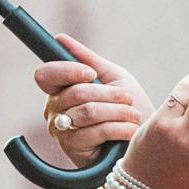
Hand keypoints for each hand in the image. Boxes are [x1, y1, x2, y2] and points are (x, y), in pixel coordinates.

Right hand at [34, 32, 151, 167]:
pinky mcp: (73, 149)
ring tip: (133, 115)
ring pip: (88, 111)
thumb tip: (60, 39)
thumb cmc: (128, 107)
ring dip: (118, 111)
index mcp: (59, 89)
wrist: (143, 140)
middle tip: (127, 99)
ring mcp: (61, 130)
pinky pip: (95, 131)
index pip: (45, 75)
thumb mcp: (113, 78)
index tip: (91, 73)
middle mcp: (53, 109)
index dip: (68, 71)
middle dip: (110, 94)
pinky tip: (130, 131)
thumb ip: (88, 59)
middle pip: (75, 92)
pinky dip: (119, 128)